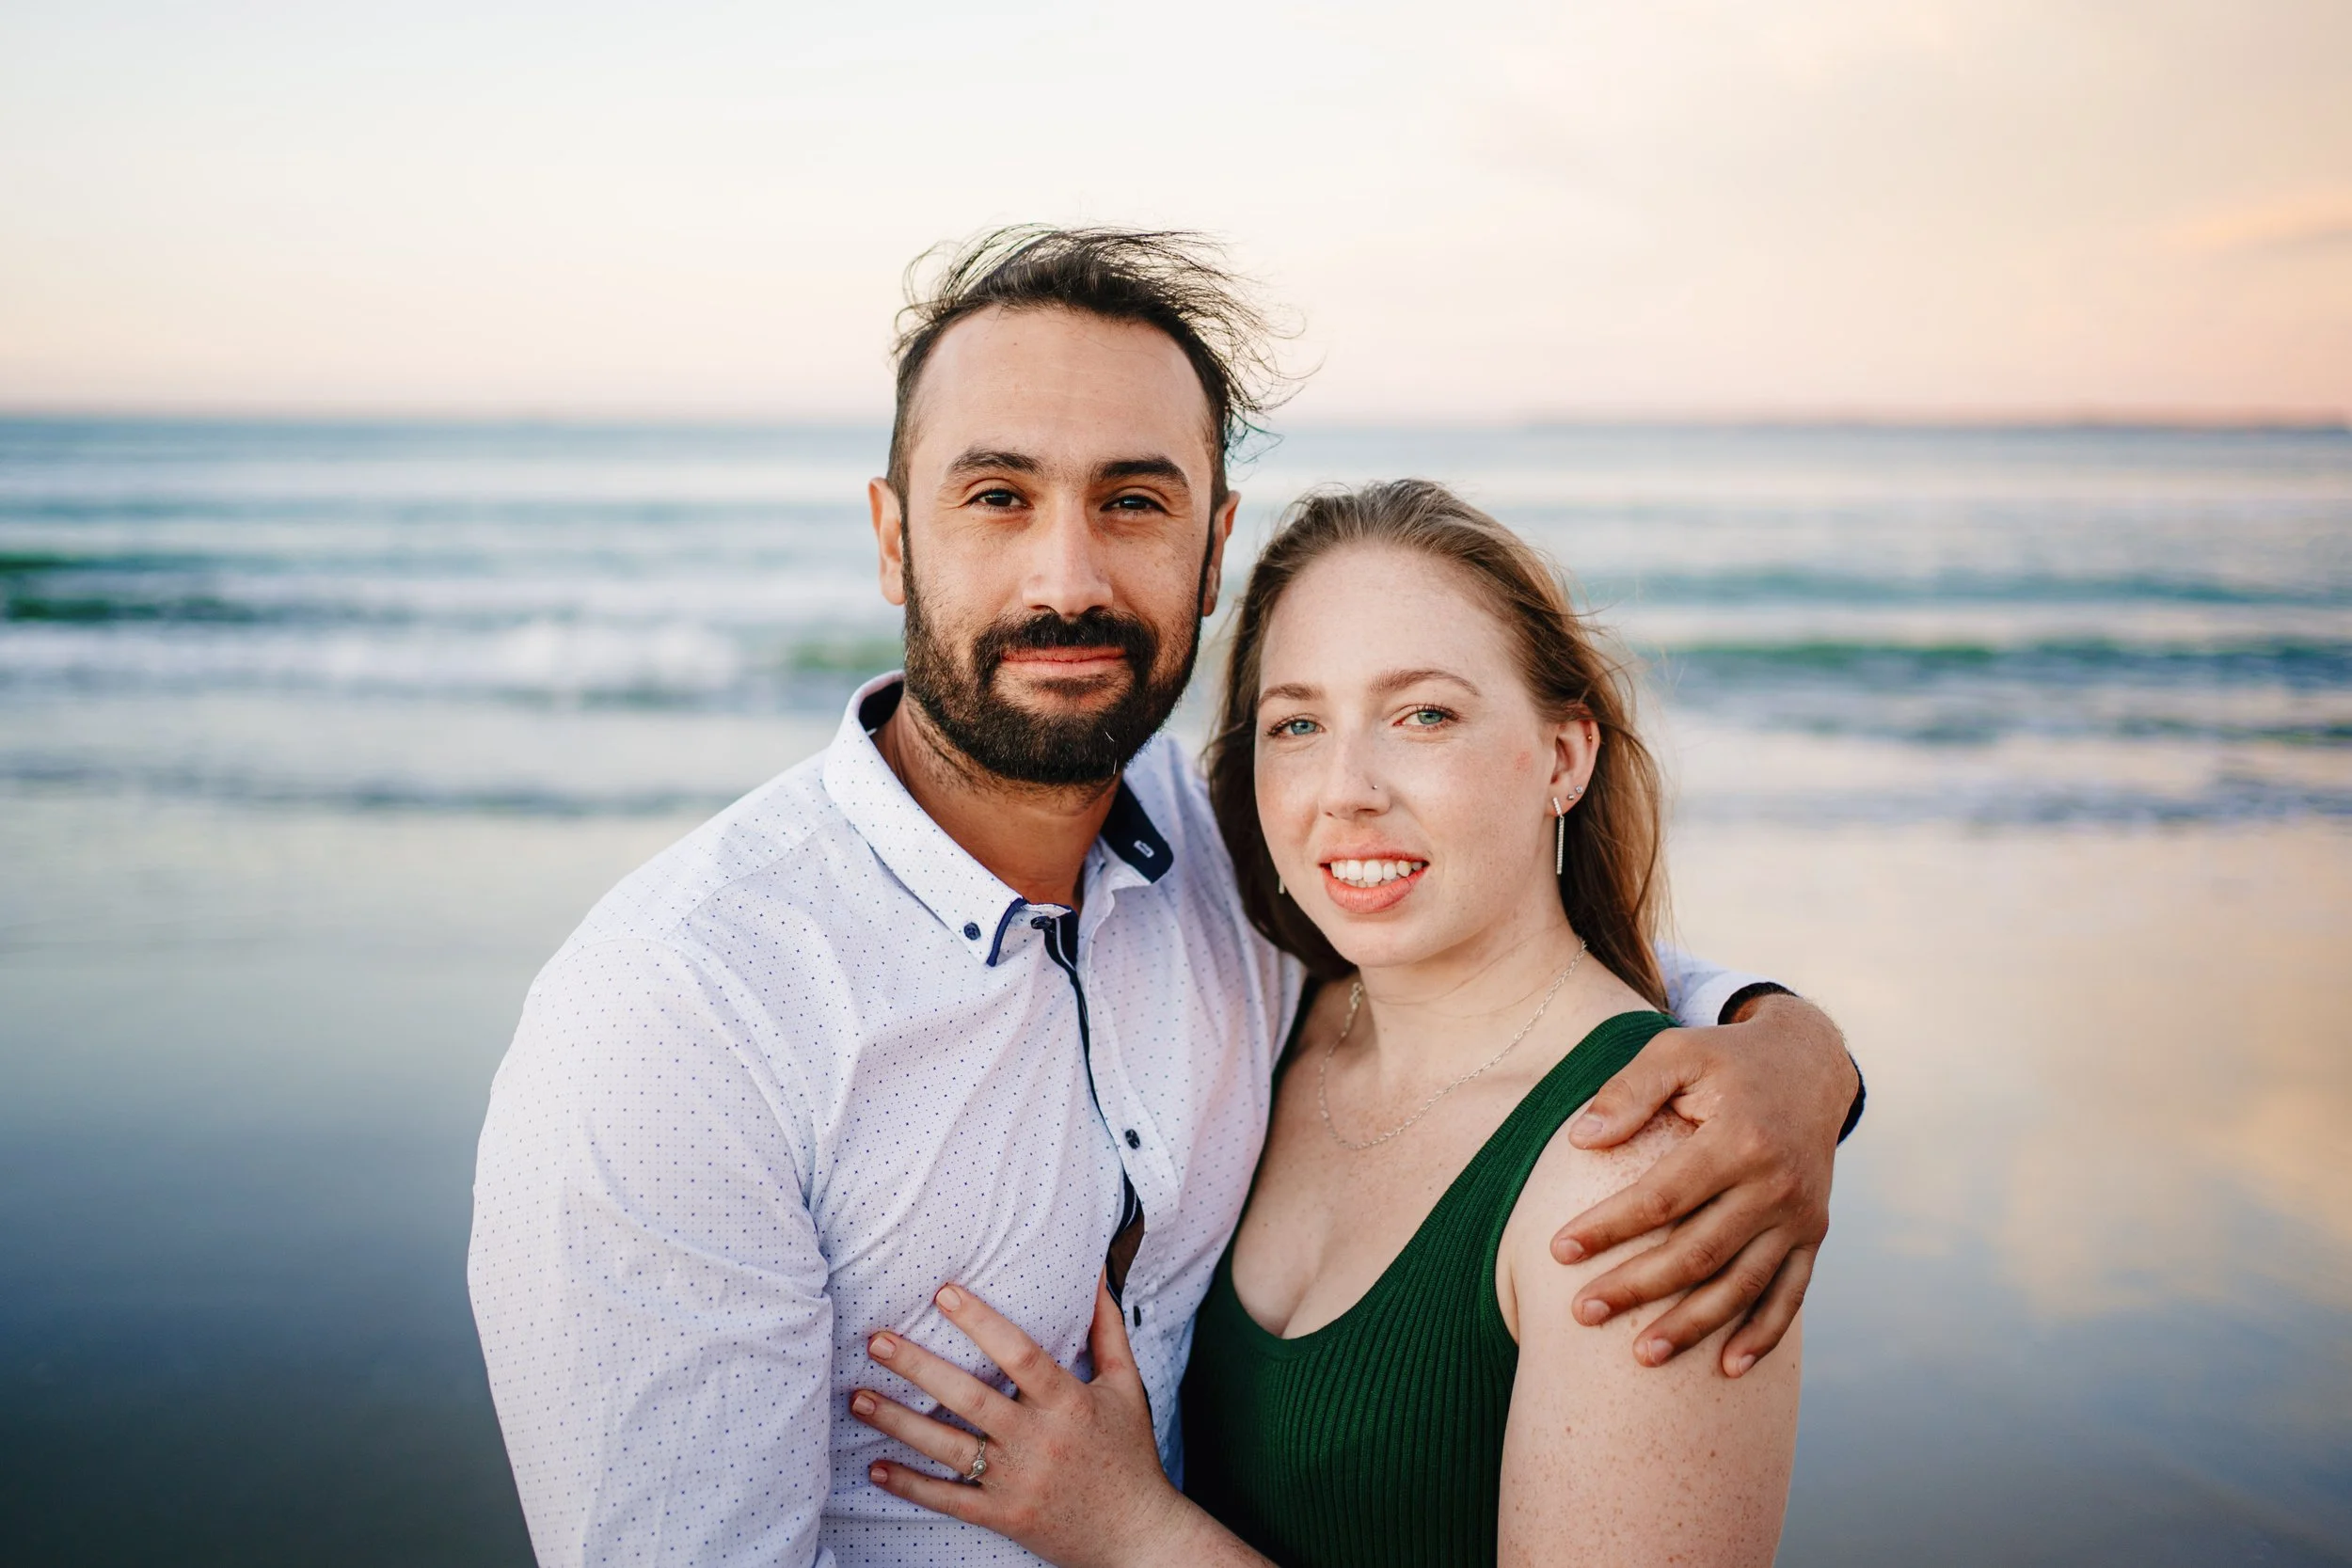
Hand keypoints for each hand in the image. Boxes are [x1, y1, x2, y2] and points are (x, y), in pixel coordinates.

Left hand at [852, 1279, 1250, 1567]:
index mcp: (1069, 1402)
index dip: (981, 1322)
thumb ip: (1107, 1331)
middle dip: (919, 1367)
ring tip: (858, 1399)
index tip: (943, 1293)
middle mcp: (1039, 1440)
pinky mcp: (1005, 1516)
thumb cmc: (1129, 1453)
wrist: (1136, 1534)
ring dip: (900, 1423)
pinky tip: (876, 1467)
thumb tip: (1095, 1275)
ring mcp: (1018, 1481)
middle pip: (969, 1398)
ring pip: (949, 1449)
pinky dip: (912, 1485)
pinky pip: (951, 1500)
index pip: (1020, 1354)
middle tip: (876, 1340)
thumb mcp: (1126, 1386)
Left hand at [1549, 994, 1852, 1375]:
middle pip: (1698, 1252)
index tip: (1559, 1251)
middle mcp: (1775, 1184)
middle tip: (1582, 1313)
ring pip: (1742, 1286)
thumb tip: (1580, 1140)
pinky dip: (1762, 1336)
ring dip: (1693, 1327)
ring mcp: (1799, 1216)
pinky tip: (1726, 1368)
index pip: (1662, 1197)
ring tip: (1642, 1357)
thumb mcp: (1676, 1054)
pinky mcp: (1813, 1235)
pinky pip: (1790, 1295)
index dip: (1609, 1227)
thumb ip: (1628, 1092)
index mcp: (1739, 1138)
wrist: (1810, 1066)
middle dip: (1637, 1288)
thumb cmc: (1726, 1060)